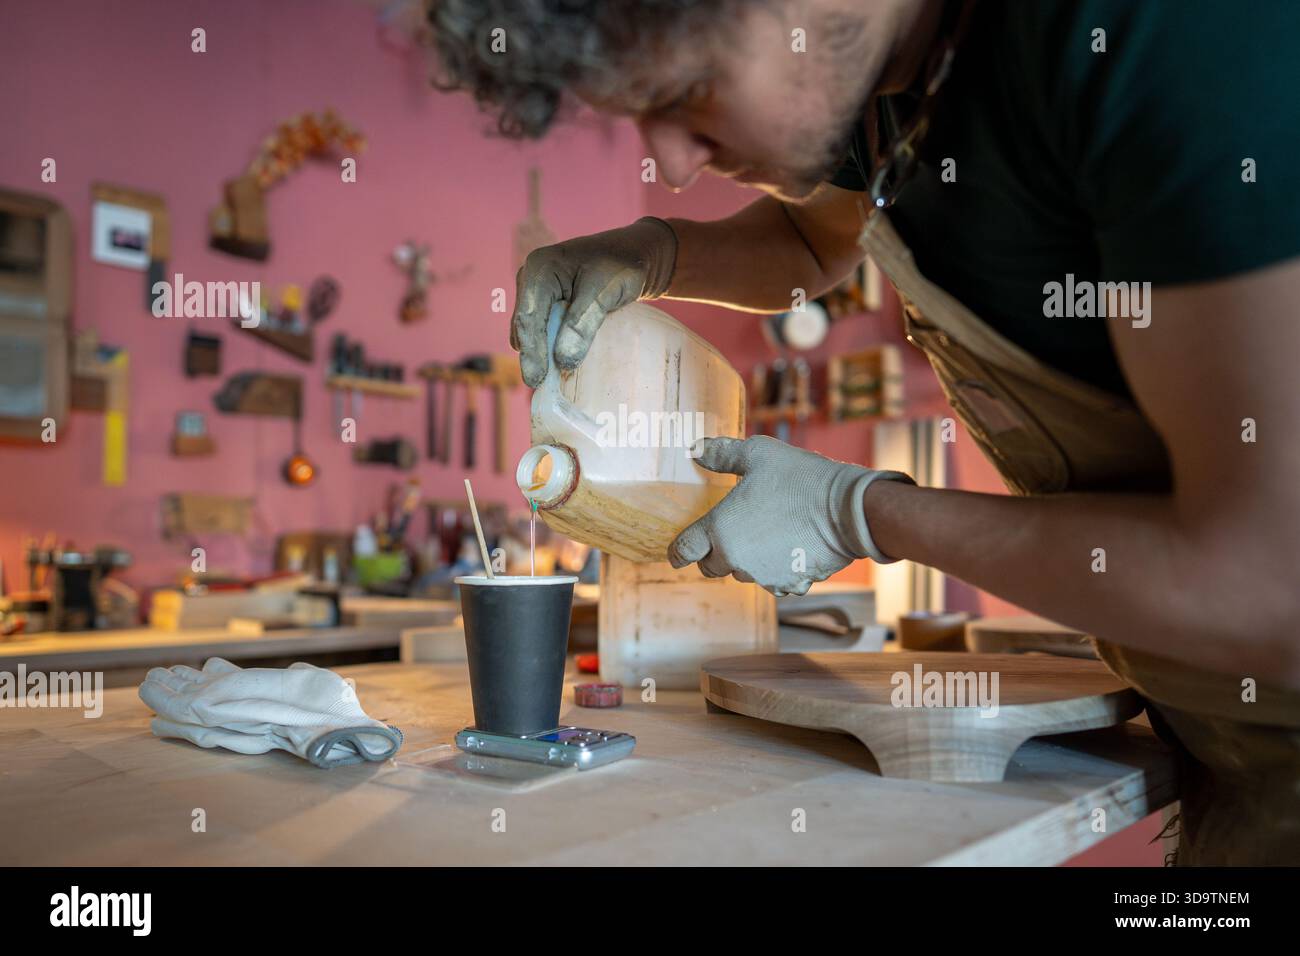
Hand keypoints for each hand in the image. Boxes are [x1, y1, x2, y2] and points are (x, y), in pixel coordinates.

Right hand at [512, 217, 676, 386]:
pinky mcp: (547, 303)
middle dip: (532, 355)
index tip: (535, 379)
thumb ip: (582, 324)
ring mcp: (537, 291)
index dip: (531, 351)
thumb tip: (563, 362)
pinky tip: (557, 365)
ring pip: (531, 329)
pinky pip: (542, 328)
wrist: (634, 254)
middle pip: (525, 324)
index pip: (528, 316)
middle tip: (539, 387)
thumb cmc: (621, 266)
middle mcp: (531, 279)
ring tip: (548, 382)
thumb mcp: (604, 292)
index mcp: (539, 269)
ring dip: (540, 353)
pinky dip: (548, 346)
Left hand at [668, 436, 914, 595]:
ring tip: (764, 534)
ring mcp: (762, 576)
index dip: (677, 552)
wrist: (848, 510)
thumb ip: (722, 454)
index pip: (685, 550)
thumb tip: (696, 449)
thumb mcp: (758, 454)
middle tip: (727, 533)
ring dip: (746, 559)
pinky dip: (774, 568)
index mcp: (720, 529)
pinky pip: (772, 582)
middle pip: (711, 566)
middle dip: (714, 553)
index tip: (676, 553)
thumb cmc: (800, 478)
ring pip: (743, 573)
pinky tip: (788, 547)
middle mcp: (736, 558)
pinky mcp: (789, 585)